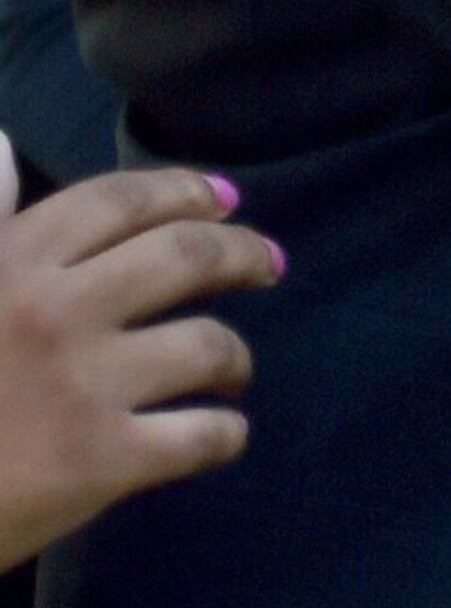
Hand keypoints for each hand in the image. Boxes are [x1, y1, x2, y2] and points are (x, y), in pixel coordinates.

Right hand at [0, 156, 281, 569]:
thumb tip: (4, 146)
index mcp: (5, 262)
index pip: (119, 202)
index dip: (184, 191)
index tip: (224, 199)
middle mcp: (52, 310)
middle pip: (189, 257)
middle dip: (244, 253)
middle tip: (268, 264)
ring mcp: (83, 384)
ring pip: (211, 345)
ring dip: (236, 354)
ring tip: (233, 368)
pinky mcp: (102, 461)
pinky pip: (206, 436)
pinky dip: (226, 433)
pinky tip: (219, 432)